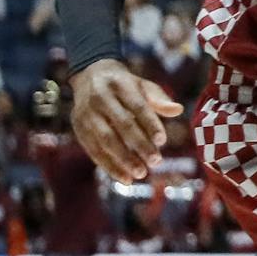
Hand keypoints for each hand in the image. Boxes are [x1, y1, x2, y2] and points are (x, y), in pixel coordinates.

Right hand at [69, 60, 183, 180]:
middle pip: (121, 124)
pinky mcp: (78, 128)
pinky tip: (125, 178)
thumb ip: (159, 99)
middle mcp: (100, 98)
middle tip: (156, 161)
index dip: (150, 123)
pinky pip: (93, 150)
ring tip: (141, 173)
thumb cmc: (125, 86)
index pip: (137, 105)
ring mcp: (86, 114)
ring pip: (105, 139)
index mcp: (120, 84)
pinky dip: (109, 166)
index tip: (162, 141)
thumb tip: (178, 110)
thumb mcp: (142, 86)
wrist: (90, 76)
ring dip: (123, 159)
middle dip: (139, 144)